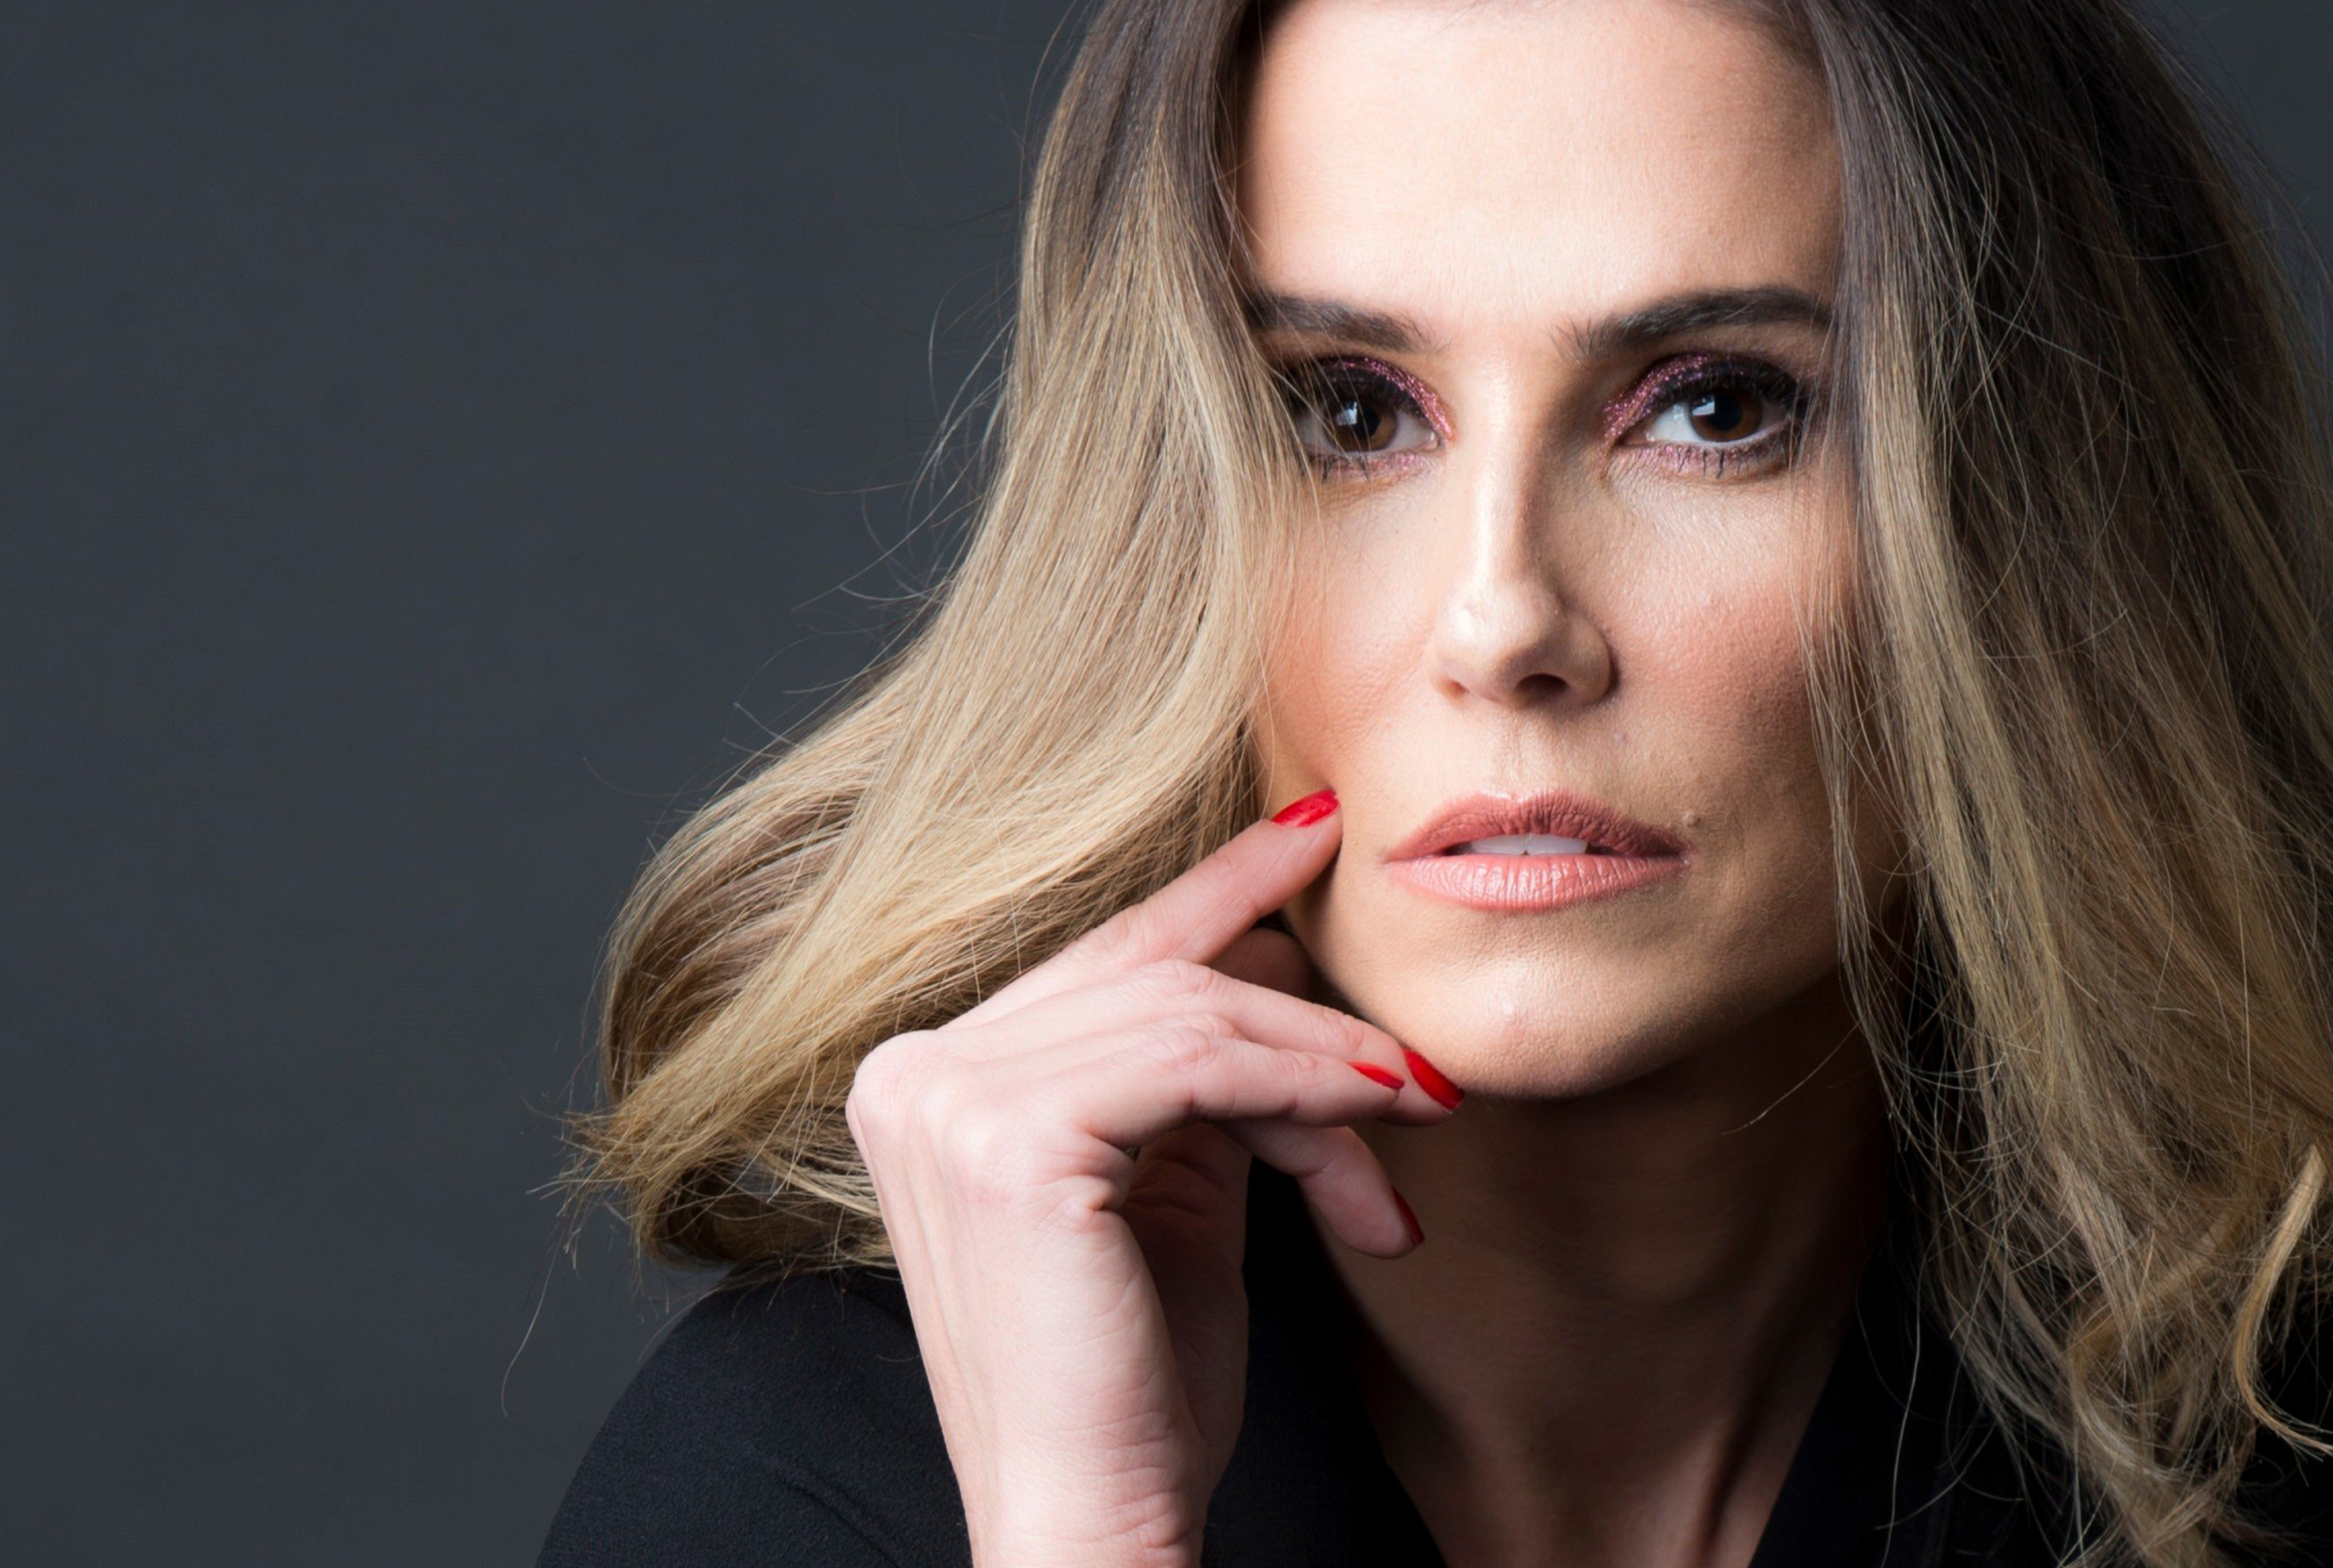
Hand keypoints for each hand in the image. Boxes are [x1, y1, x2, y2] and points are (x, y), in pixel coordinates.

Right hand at [843, 793, 1449, 1567]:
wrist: (1093, 1524)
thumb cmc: (1133, 1392)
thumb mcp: (1170, 1198)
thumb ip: (1196, 1085)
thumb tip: (1276, 965)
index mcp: (928, 1081)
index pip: (1101, 959)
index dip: (1216, 892)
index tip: (1317, 833)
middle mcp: (912, 1072)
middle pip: (1156, 981)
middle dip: (1304, 1012)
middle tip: (1416, 1048)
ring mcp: (946, 1098)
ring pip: (1195, 1018)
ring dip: (1328, 1069)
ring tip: (1419, 1114)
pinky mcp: (1009, 1136)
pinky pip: (1203, 1062)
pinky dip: (1308, 1085)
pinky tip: (1379, 1121)